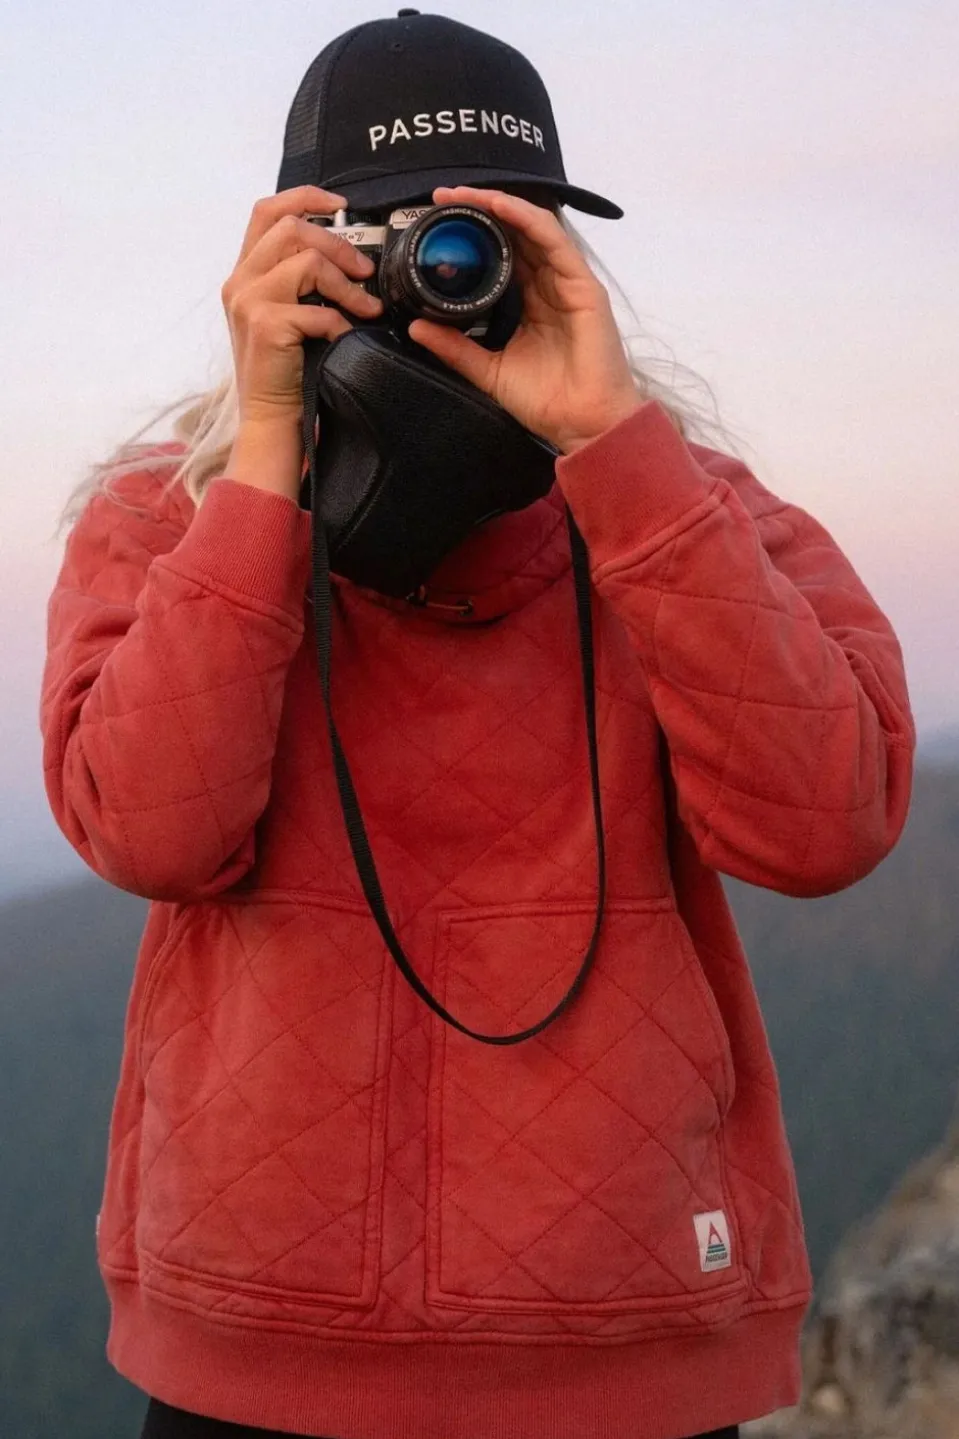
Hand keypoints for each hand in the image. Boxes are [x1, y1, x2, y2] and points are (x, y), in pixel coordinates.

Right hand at [220, 185, 384, 498]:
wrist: (269, 420)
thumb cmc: (288, 371)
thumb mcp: (289, 315)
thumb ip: (301, 281)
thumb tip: (351, 256)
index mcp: (245, 272)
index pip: (267, 210)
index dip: (306, 196)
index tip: (342, 205)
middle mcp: (239, 280)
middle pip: (292, 227)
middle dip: (339, 244)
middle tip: (365, 273)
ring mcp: (248, 301)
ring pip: (307, 261)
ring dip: (346, 284)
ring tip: (367, 308)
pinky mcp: (265, 325)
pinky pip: (317, 309)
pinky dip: (340, 323)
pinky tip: (345, 338)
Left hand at [406, 186, 646, 454]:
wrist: (582, 425)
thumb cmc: (545, 401)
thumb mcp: (488, 370)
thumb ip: (455, 348)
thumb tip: (416, 327)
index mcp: (529, 301)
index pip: (500, 254)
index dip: (472, 233)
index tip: (437, 221)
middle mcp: (548, 285)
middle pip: (514, 234)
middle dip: (479, 210)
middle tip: (443, 197)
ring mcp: (567, 282)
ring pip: (532, 228)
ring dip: (498, 205)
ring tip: (465, 195)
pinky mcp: (583, 285)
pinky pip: (553, 241)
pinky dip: (527, 219)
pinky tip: (502, 207)